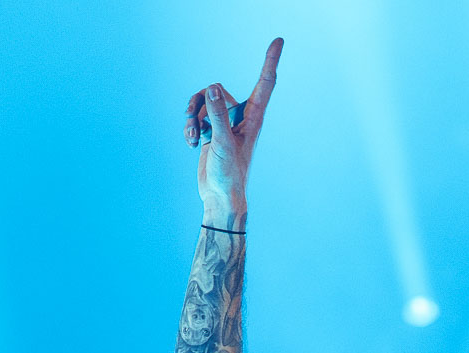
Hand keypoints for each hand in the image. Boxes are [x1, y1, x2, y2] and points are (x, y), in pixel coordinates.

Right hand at [185, 37, 283, 221]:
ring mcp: (225, 124)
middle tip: (195, 121)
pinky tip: (191, 142)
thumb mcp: (223, 144)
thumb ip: (217, 115)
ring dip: (193, 116)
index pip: (265, 83)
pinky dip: (190, 126)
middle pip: (217, 90)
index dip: (270, 61)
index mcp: (253, 118)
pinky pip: (196, 115)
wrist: (220, 197)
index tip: (278, 40)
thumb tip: (211, 88)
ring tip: (192, 136)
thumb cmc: (229, 175)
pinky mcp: (212, 131)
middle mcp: (241, 117)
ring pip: (203, 102)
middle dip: (201, 102)